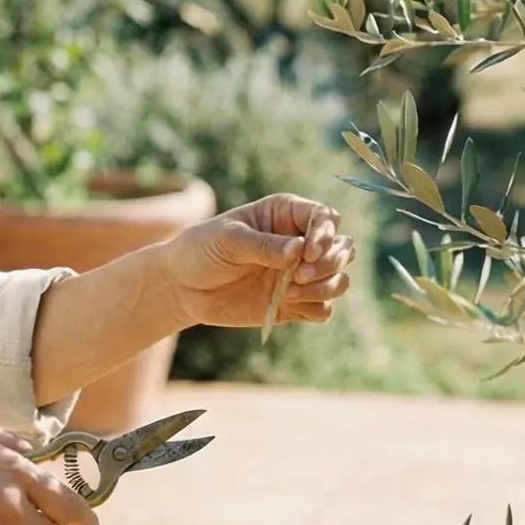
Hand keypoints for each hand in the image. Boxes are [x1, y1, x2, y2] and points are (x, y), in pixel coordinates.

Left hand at [164, 195, 355, 330]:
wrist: (181, 286)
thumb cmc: (201, 249)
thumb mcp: (228, 240)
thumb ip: (264, 246)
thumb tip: (298, 251)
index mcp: (286, 215)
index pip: (326, 218)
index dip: (326, 234)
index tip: (307, 253)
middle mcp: (300, 243)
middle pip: (343, 248)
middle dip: (330, 263)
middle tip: (299, 276)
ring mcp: (299, 274)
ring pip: (339, 279)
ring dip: (326, 287)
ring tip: (290, 293)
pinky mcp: (294, 303)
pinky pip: (323, 309)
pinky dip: (316, 308)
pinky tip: (289, 305)